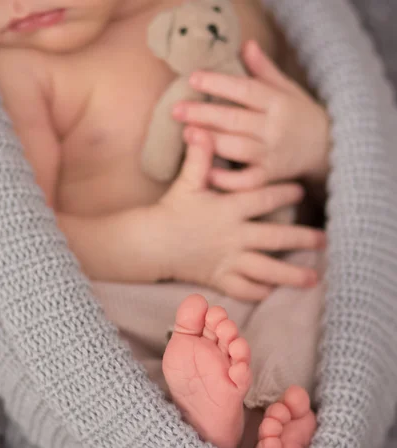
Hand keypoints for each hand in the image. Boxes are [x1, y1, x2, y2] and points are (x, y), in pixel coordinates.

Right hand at [158, 128, 325, 301]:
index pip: (264, 200)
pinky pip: (244, 289)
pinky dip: (260, 291)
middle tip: (324, 239)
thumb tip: (200, 128)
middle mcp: (234, 237)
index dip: (285, 193)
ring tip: (313, 278)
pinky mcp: (219, 278)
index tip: (301, 191)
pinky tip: (273, 290)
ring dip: (291, 275)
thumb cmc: (171, 211)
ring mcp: (228, 260)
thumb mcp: (186, 182)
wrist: (151, 244)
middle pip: (275, 239)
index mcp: (229, 210)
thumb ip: (198, 157)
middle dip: (302, 239)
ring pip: (266, 270)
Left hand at [172, 40, 330, 191]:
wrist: (328, 150)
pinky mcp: (269, 177)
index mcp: (278, 102)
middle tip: (177, 110)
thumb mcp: (288, 89)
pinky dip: (226, 179)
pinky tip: (206, 172)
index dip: (219, 83)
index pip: (245, 89)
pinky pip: (246, 180)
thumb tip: (246, 45)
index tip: (193, 78)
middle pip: (235, 119)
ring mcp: (272, 154)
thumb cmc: (300, 117)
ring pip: (238, 148)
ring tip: (187, 135)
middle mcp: (275, 128)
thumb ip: (265, 71)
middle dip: (204, 113)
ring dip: (211, 142)